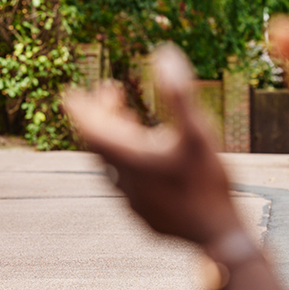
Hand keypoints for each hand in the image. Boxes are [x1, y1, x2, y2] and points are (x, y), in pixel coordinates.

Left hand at [63, 45, 242, 246]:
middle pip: (100, 145)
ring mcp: (133, 202)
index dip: (80, 109)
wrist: (218, 236)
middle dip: (101, 116)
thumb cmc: (208, 184)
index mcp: (130, 160)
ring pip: (112, 165)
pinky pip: (126, 183)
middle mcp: (123, 182)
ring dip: (116, 138)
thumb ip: (180, 94)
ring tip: (129, 118)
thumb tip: (164, 53)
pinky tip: (147, 158)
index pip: (90, 130)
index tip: (70, 94)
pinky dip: (128, 161)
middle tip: (108, 92)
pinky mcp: (145, 215)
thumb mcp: (197, 133)